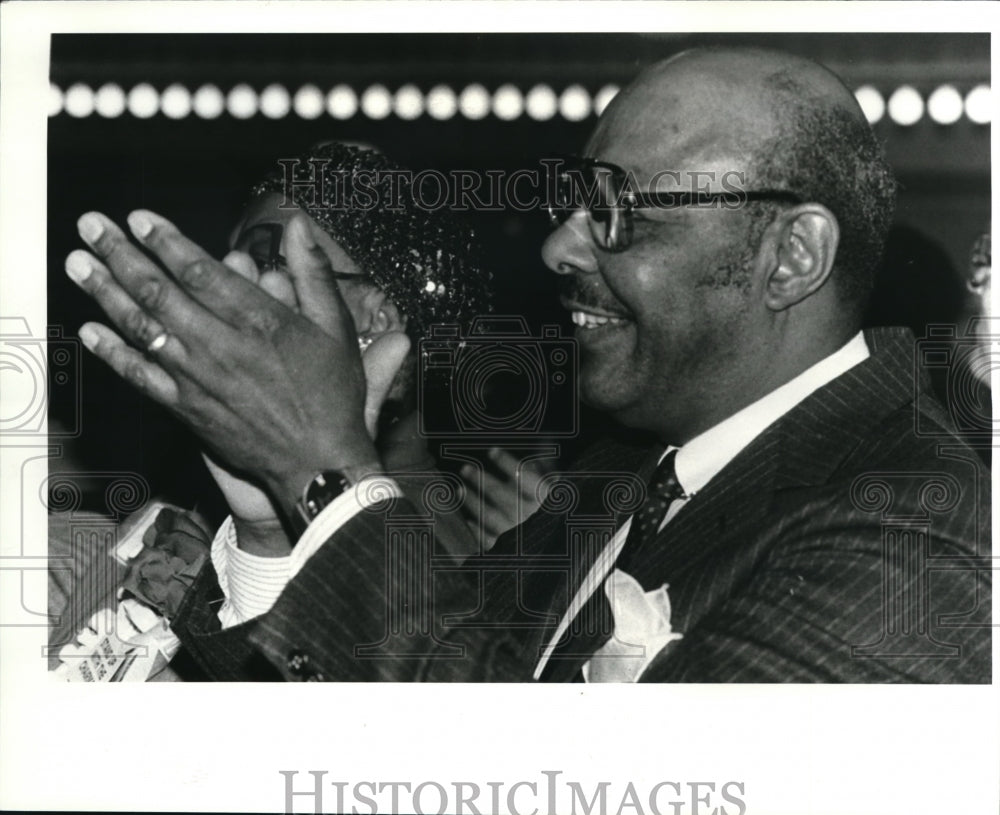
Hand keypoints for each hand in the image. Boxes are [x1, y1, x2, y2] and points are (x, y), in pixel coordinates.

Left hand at [66, 209, 396, 525]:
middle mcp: (221, 345)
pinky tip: (90, 330)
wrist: (318, 463)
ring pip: (142, 328)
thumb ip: (314, 273)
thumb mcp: (337, 328)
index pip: (200, 271)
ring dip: (105, 293)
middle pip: (159, 292)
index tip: (138, 218)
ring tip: (78, 264)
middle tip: (91, 226)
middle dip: (120, 254)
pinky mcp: (187, 409)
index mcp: (259, 321)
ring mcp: (199, 379)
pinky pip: (140, 376)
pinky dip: (112, 352)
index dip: (164, 241)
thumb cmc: (331, 396)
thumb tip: (298, 225)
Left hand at [460, 448, 554, 549]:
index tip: (492, 451)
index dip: (508, 463)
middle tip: (465, 468)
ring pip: (492, 517)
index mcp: (545, 498)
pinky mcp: (508, 549)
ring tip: (460, 489)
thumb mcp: (555, 486)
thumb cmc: (552, 507)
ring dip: (474, 502)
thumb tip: (544, 442)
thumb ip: (546, 466)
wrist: (559, 547)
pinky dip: (477, 531)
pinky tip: (468, 521)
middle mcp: (531, 516)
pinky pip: (489, 540)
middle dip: (483, 481)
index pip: (526, 478)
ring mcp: (518, 534)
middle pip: (503, 496)